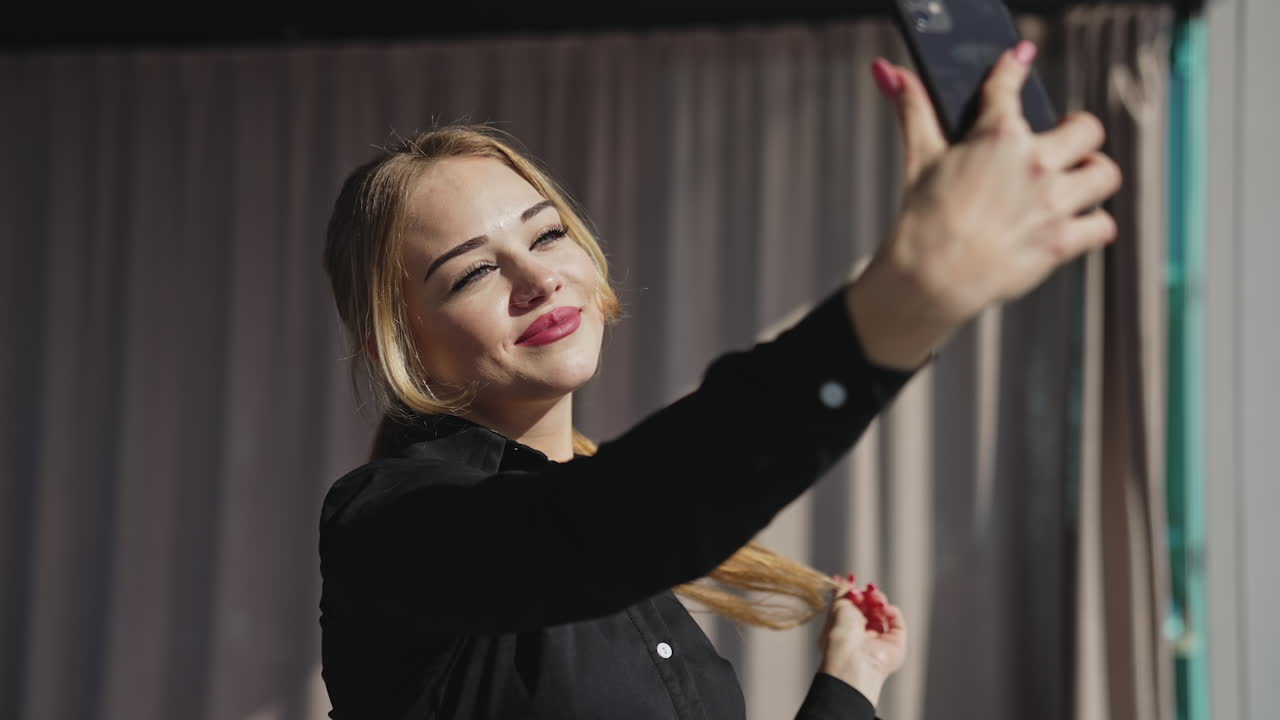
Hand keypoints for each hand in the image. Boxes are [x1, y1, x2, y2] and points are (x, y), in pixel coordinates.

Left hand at [818, 577, 907, 707]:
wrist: (853, 659)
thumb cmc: (840, 634)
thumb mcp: (837, 606)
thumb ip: (844, 592)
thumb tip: (845, 580)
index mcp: (843, 629)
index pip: (851, 607)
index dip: (852, 591)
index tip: (851, 576)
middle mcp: (861, 636)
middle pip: (868, 608)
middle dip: (867, 594)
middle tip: (866, 588)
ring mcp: (879, 641)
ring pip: (883, 613)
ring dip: (879, 600)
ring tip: (874, 596)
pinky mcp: (896, 644)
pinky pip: (896, 622)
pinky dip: (891, 611)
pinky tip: (884, 608)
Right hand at [846, 42, 1121, 369]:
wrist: (931, 277)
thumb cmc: (924, 218)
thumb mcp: (920, 156)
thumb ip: (914, 110)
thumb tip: (892, 73)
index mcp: (998, 135)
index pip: (1010, 86)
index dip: (1014, 68)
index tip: (1020, 60)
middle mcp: (1035, 164)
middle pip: (1087, 128)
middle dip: (1076, 134)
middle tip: (1061, 145)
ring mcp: (1053, 203)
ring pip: (1105, 174)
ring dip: (1092, 176)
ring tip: (1074, 184)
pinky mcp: (1062, 241)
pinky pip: (1103, 225)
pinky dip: (1092, 225)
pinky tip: (1072, 224)